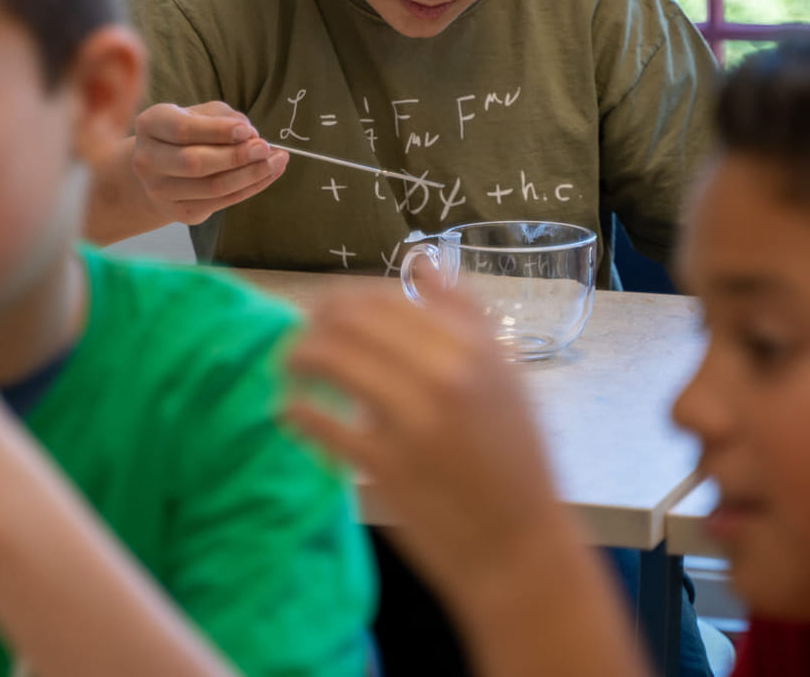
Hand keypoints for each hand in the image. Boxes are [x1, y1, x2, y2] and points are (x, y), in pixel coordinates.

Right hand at [129, 102, 287, 223]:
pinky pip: (221, 202)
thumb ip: (224, 118)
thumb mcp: (200, 113)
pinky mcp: (179, 212)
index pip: (182, 130)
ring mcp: (160, 191)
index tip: (248, 131)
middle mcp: (147, 160)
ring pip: (212, 187)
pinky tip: (269, 174)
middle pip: (195, 163)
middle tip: (265, 148)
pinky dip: (250, 188)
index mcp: (150, 125)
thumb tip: (250, 136)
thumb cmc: (186, 133)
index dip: (218, 131)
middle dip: (236, 156)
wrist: (160, 169)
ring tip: (276, 161)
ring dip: (250, 175)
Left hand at [281, 271, 573, 616]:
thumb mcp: (506, 377)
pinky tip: (289, 413)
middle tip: (301, 339)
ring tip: (290, 370)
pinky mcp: (385, 466)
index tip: (328, 310)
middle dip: (314, 322)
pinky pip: (320, 422)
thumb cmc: (516, 462)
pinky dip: (295, 411)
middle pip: (351, 320)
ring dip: (297, 358)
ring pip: (329, 359)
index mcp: (475, 347)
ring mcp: (413, 419)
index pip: (387, 297)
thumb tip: (421, 262)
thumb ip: (464, 317)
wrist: (521, 548)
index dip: (346, 298)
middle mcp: (444, 373)